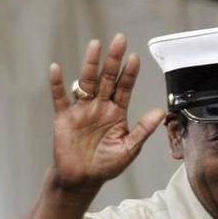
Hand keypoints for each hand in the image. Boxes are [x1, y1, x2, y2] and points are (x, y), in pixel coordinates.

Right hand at [49, 34, 165, 191]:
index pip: (125, 88)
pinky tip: (57, 69)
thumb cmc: (107, 165)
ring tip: (95, 45)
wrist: (83, 178)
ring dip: (90, 64)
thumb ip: (143, 129)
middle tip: (119, 39)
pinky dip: (57, 84)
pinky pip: (60, 98)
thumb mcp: (130, 149)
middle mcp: (100, 106)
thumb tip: (160, 112)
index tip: (135, 58)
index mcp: (117, 113)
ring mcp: (82, 110)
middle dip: (113, 59)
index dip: (129, 74)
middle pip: (107, 78)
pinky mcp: (64, 117)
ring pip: (86, 82)